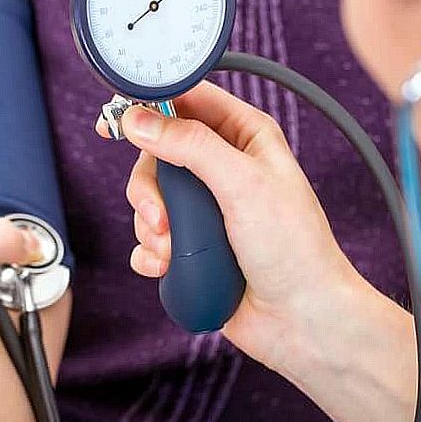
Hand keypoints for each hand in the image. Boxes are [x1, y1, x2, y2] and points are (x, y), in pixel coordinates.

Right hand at [98, 82, 376, 373]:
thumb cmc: (294, 248)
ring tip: (175, 250)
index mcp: (246, 137)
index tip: (118, 120)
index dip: (150, 104)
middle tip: (161, 216)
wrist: (302, 321)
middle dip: (150, 188)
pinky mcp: (192, 246)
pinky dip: (151, 253)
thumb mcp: (243, 184)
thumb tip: (140, 120)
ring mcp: (207, 209)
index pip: (190, 101)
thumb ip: (190, 146)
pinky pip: (149, 239)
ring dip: (151, 226)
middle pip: (158, 153)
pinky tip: (169, 267)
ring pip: (149, 198)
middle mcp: (224, 168)